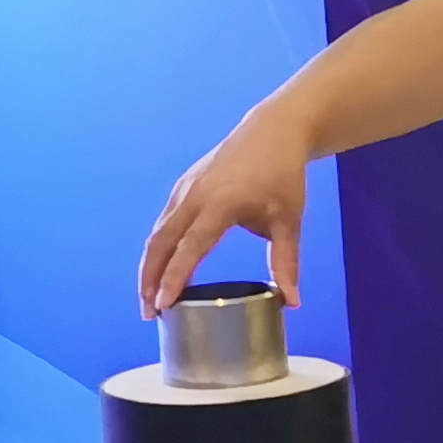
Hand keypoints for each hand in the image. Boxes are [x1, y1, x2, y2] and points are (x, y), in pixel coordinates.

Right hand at [140, 105, 313, 314]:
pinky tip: (163, 267)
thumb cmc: (283, 174)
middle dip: (150, 278)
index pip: (190, 248)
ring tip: (150, 297)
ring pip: (158, 232)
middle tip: (149, 312)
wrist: (274, 129)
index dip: (175, 278)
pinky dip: (159, 248)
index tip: (164, 305)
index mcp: (220, 204)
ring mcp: (185, 189)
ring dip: (150, 265)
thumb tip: (293, 302)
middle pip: (161, 243)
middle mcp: (194, 196)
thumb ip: (286, 262)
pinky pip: (165, 221)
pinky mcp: (184, 186)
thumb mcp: (289, 220)